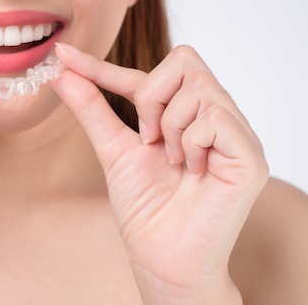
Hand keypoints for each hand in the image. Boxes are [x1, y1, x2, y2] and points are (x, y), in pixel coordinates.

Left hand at [50, 43, 266, 303]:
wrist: (162, 256)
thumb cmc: (145, 209)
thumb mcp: (113, 149)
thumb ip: (93, 109)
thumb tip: (62, 72)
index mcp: (187, 114)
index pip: (150, 73)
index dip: (105, 65)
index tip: (64, 55)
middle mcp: (215, 116)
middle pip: (184, 60)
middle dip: (150, 99)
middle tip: (147, 140)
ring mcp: (236, 134)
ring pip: (197, 87)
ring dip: (169, 128)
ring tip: (173, 162)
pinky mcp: (249, 155)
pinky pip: (214, 118)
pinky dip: (190, 143)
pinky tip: (192, 171)